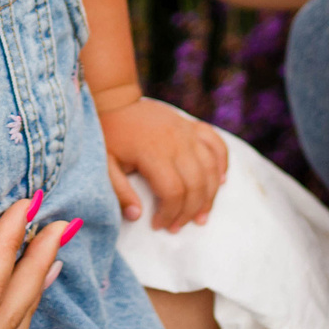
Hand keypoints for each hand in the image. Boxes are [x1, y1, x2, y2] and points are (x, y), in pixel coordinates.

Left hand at [98, 93, 228, 228]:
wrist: (116, 101)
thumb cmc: (109, 135)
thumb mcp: (105, 164)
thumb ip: (119, 191)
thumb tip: (136, 216)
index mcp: (153, 152)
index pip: (172, 191)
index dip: (170, 214)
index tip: (159, 225)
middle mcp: (176, 141)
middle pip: (196, 184)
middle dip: (190, 211)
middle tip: (178, 227)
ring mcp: (187, 132)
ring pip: (210, 168)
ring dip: (210, 195)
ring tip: (201, 216)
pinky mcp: (192, 126)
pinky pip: (216, 144)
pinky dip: (222, 163)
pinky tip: (220, 181)